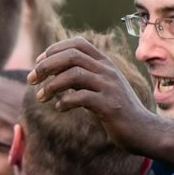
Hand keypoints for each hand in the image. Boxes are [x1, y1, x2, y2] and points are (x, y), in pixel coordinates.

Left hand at [28, 37, 162, 155]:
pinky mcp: (110, 105)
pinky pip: (81, 97)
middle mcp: (108, 70)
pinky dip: (65, 102)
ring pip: (74, 74)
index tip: (38, 63)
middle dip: (46, 66)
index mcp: (105, 63)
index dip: (54, 50)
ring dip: (51, 85)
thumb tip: (52, 73)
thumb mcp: (99, 88)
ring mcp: (110, 87)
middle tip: (31, 79)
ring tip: (40, 97)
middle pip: (71, 56)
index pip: (77, 43)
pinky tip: (59, 108)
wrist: (143, 131)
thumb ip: (82, 78)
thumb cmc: (116, 110)